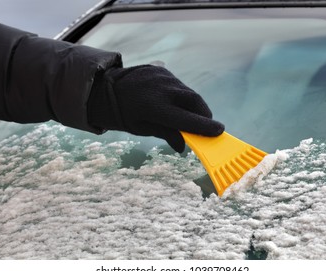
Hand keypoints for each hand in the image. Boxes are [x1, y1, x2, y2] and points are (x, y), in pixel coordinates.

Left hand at [88, 65, 223, 152]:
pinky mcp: (162, 69)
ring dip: (195, 105)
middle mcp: (161, 88)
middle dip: (204, 115)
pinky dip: (183, 96)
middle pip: (194, 101)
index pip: (186, 118)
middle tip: (208, 126)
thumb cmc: (124, 114)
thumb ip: (166, 134)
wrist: (106, 88)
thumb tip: (184, 146)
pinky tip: (177, 103)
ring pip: (189, 92)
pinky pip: (180, 85)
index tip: (219, 131)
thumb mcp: (142, 128)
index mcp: (153, 107)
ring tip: (191, 116)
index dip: (204, 126)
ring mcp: (162, 76)